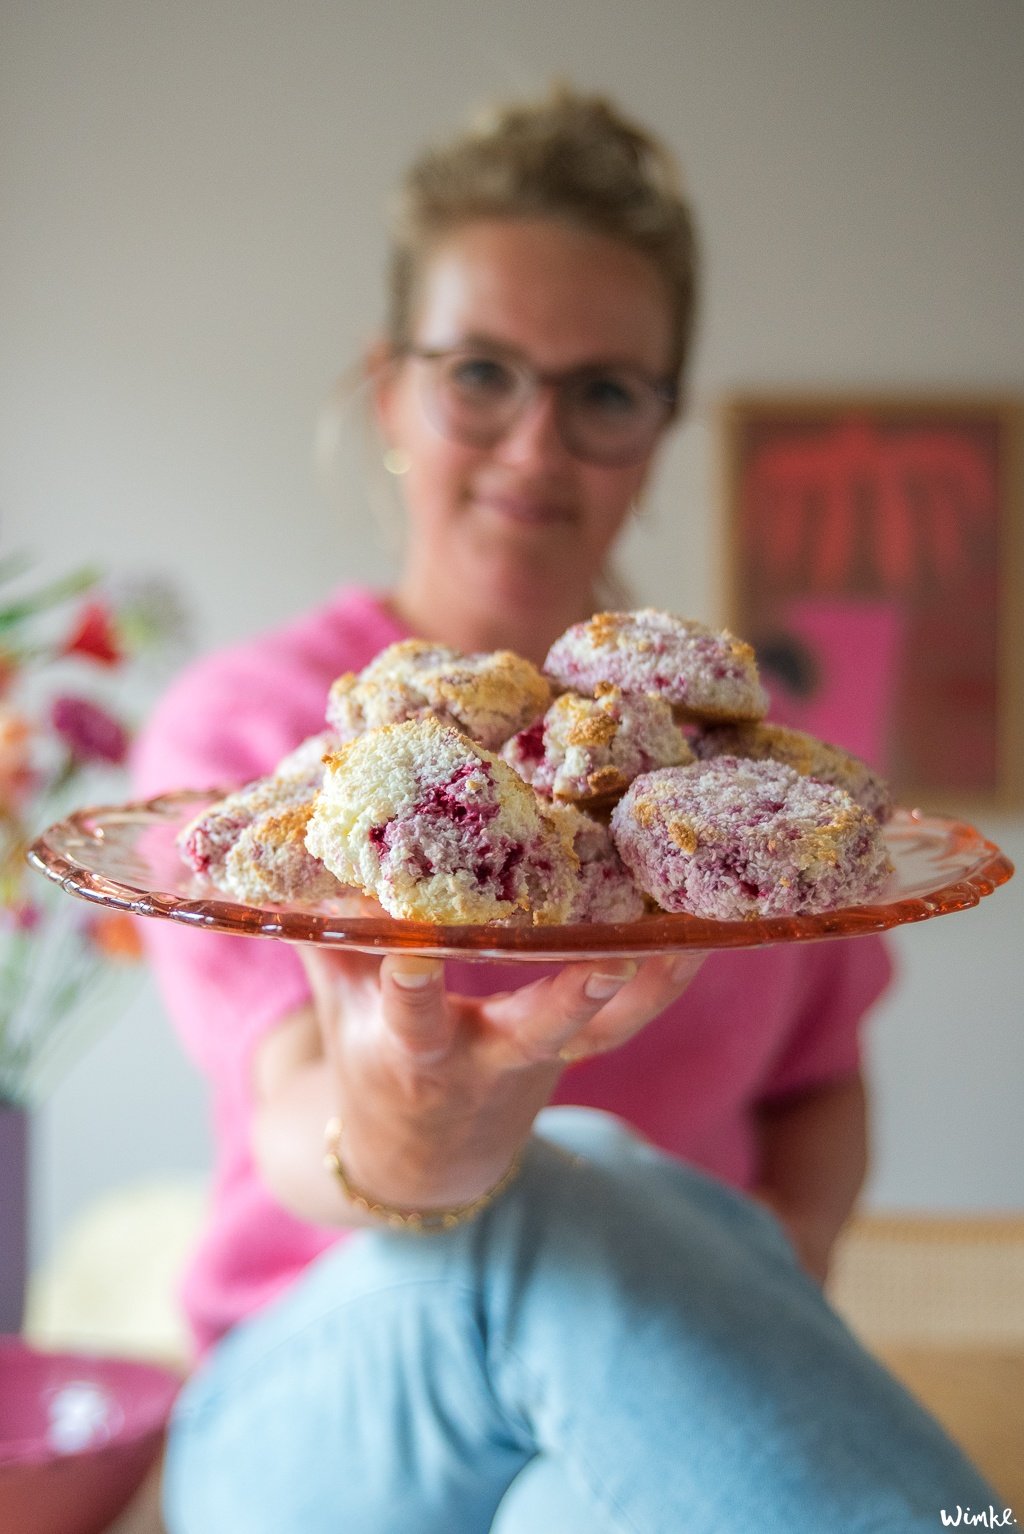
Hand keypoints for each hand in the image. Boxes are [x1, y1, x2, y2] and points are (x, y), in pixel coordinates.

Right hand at [300, 948, 702, 1213]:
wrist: (423, 1164)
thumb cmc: (369, 1060)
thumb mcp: (335, 1004)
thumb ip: (325, 930)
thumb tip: (298, 845)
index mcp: (412, 1053)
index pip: (408, 1016)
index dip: (410, 984)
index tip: (411, 948)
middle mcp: (484, 1063)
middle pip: (533, 1036)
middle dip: (569, 1000)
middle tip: (609, 957)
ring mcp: (540, 1060)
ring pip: (603, 1033)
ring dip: (649, 985)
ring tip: (693, 929)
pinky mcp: (577, 1053)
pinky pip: (630, 1023)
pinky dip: (666, 980)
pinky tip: (703, 931)